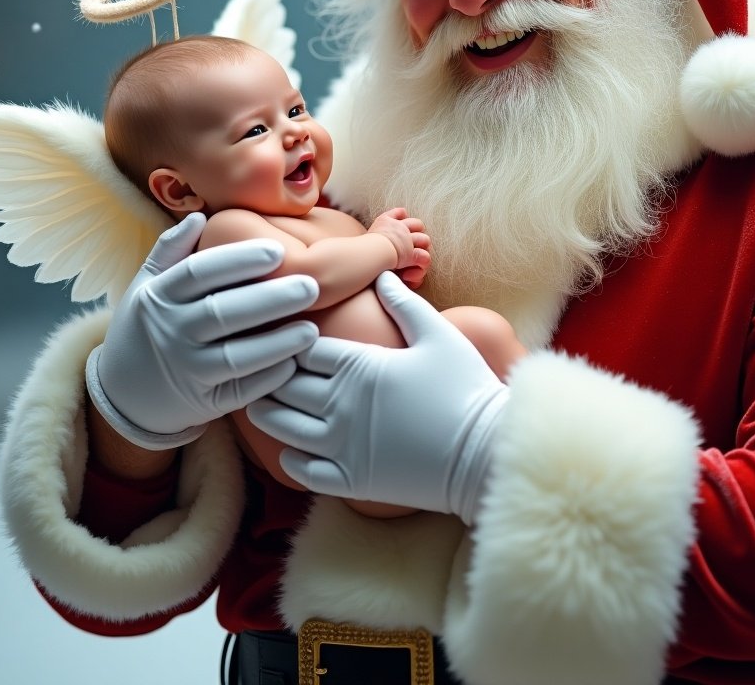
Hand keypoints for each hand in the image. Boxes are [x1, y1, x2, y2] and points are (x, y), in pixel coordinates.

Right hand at [87, 213, 319, 449]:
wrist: (125, 391)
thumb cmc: (149, 325)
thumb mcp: (148, 285)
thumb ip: (171, 250)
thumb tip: (200, 216)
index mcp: (161, 296)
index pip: (199, 273)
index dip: (238, 261)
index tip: (278, 251)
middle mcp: (171, 332)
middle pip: (222, 312)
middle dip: (269, 299)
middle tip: (311, 286)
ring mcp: (186, 369)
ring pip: (235, 356)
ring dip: (276, 344)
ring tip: (311, 328)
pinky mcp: (203, 401)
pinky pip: (240, 391)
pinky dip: (267, 379)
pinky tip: (295, 363)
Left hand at [247, 272, 507, 522]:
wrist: (486, 451)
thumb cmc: (465, 386)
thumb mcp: (437, 334)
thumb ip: (403, 303)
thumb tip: (380, 275)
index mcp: (358, 364)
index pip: (300, 347)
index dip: (290, 341)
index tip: (289, 338)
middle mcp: (341, 403)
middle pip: (282, 384)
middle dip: (272, 373)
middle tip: (269, 368)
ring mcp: (341, 445)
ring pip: (279, 426)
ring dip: (269, 411)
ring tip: (271, 402)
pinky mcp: (348, 481)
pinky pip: (298, 469)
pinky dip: (287, 457)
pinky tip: (294, 446)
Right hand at [367, 208, 430, 271]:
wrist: (365, 255)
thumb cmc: (359, 250)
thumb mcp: (363, 239)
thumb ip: (372, 238)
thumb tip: (370, 246)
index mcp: (385, 222)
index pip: (400, 212)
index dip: (404, 217)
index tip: (404, 223)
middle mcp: (399, 228)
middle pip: (418, 224)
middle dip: (419, 234)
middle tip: (414, 245)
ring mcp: (407, 240)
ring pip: (425, 240)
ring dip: (423, 249)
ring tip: (416, 260)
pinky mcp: (412, 254)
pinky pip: (424, 257)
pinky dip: (420, 266)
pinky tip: (409, 274)